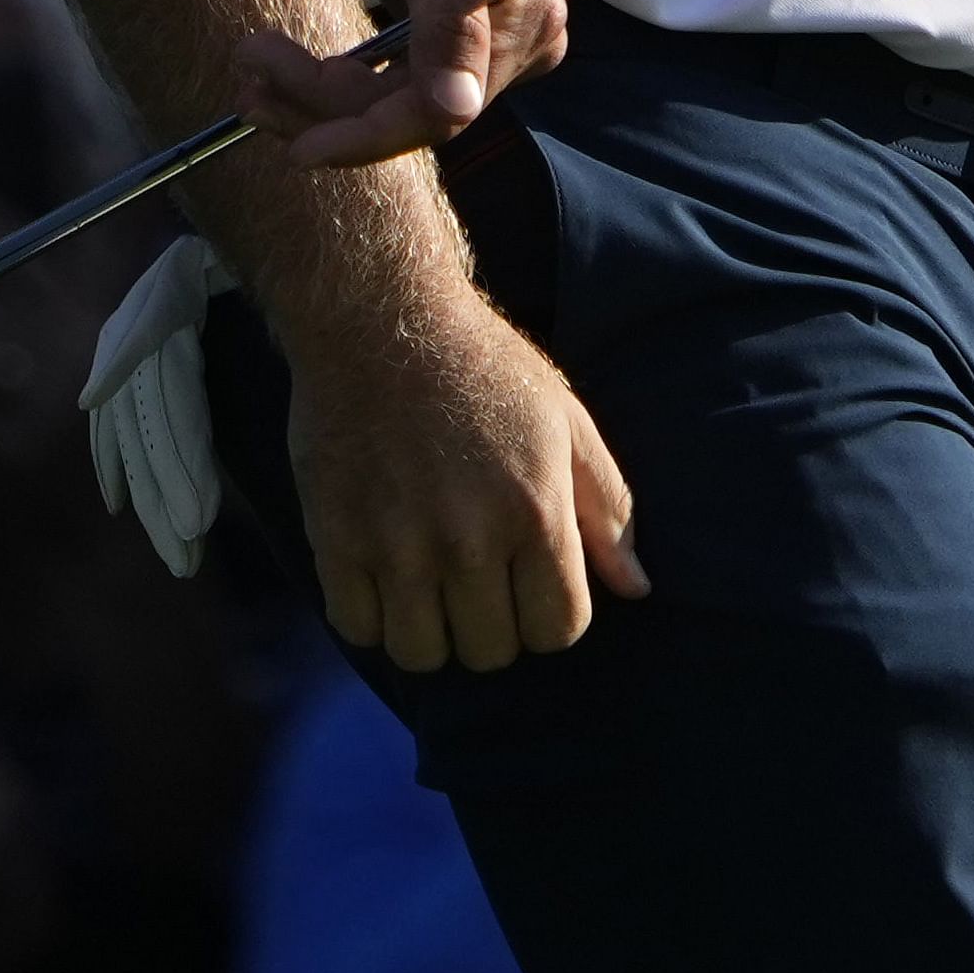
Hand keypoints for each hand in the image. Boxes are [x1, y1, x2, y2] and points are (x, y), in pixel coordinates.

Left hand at [247, 0, 562, 162]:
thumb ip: (448, 24)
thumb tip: (460, 110)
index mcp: (526, 20)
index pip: (444, 113)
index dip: (368, 136)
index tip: (298, 146)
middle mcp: (514, 39)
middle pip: (411, 112)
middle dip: (325, 104)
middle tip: (249, 72)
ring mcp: (479, 36)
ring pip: (391, 103)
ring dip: (315, 96)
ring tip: (251, 65)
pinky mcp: (440, 28)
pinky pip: (387, 78)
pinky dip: (330, 80)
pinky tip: (279, 68)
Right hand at [276, 258, 644, 671]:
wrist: (380, 317)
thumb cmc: (483, 366)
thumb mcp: (565, 420)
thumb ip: (608, 507)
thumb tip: (637, 587)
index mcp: (535, 510)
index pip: (558, 630)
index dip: (552, 615)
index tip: (533, 582)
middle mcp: (468, 539)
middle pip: (492, 652)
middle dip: (495, 625)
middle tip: (480, 579)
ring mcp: (396, 544)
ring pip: (423, 655)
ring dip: (433, 630)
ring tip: (432, 585)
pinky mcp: (336, 539)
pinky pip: (358, 628)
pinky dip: (373, 616)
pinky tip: (384, 575)